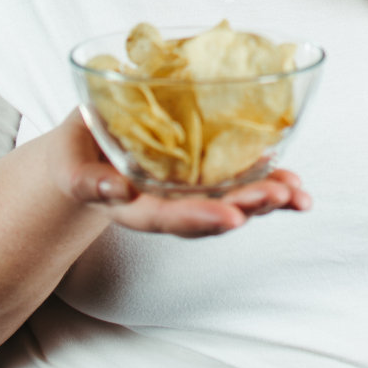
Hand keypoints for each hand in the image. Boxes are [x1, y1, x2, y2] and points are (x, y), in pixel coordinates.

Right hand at [52, 109, 310, 237]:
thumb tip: (116, 191)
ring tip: (297, 195)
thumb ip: (85, 179)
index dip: (198, 218)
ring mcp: (189, 193)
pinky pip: (240, 184)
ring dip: (266, 201)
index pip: (165, 218)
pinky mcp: (206, 177)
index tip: (229, 217)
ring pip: (231, 203)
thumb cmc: (76, 152)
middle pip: (208, 215)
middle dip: (245, 207)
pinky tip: (296, 185)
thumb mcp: (69, 162)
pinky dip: (270, 184)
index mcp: (132, 207)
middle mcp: (166, 206)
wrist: (87, 149)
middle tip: (278, 197)